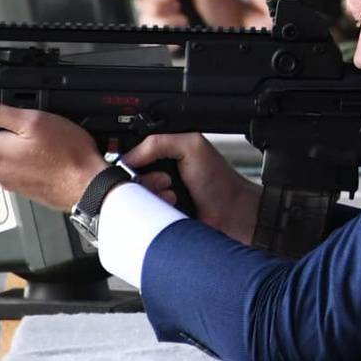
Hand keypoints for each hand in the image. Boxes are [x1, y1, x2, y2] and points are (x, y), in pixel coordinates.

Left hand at [0, 99, 108, 214]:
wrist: (88, 185)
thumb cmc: (65, 154)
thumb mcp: (32, 121)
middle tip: (10, 125)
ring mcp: (11, 182)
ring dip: (8, 150)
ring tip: (32, 138)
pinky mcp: (26, 188)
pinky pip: (16, 171)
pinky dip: (24, 161)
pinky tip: (44, 153)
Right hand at [120, 133, 261, 244]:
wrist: (232, 214)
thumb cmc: (218, 181)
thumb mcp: (191, 146)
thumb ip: (158, 143)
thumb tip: (128, 157)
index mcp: (163, 155)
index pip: (130, 155)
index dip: (131, 162)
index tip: (140, 167)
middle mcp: (157, 175)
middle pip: (128, 179)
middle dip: (144, 181)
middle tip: (166, 180)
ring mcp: (156, 198)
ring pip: (132, 199)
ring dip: (150, 197)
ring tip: (172, 195)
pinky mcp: (157, 218)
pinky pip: (141, 217)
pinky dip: (152, 212)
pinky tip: (171, 207)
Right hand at [122, 0, 271, 28]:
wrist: (243, 29)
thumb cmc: (228, 7)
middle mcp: (170, 2)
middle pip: (139, 4)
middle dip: (153, 5)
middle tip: (174, 7)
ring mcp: (170, 21)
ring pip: (144, 22)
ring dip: (162, 21)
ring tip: (183, 20)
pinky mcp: (173, 39)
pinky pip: (154, 40)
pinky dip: (163, 36)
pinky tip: (180, 32)